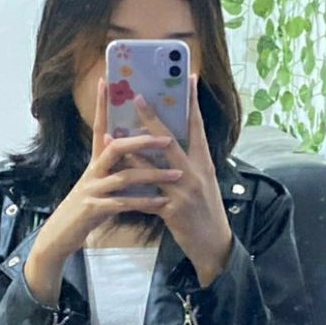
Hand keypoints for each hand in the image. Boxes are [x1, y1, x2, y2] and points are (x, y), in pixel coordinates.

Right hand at [25, 78, 181, 306]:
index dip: (101, 104)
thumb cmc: (86, 209)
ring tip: (178, 175)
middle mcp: (93, 171)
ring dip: (154, 175)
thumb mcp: (100, 184)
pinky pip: (123, 203)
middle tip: (168, 137)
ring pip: (125, 176)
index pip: (99, 126)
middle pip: (116, 146)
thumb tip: (136, 154)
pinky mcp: (94, 209)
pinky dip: (145, 203)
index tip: (106, 80)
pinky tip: (162, 203)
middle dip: (143, 140)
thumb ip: (116, 168)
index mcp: (95, 162)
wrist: (60, 236)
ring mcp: (92, 190)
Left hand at [131, 75, 232, 286]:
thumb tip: (170, 143)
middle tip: (137, 96)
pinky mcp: (172, 211)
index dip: (192, 103)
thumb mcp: (204, 183)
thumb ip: (189, 164)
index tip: (187, 78)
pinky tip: (115, 178)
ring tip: (112, 135)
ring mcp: (183, 192)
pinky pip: (146, 195)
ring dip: (130, 150)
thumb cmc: (207, 213)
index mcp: (204, 164)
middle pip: (171, 141)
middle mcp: (195, 174)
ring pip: (153, 166)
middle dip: (152, 118)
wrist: (213, 246)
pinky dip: (130, 186)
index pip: (197, 127)